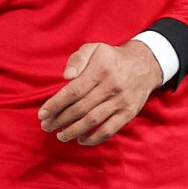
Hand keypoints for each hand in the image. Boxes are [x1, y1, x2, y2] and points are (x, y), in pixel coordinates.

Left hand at [39, 40, 161, 145]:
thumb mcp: (94, 48)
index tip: (42, 114)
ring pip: (93, 121)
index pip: (74, 90)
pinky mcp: (128, 113)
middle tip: (46, 126)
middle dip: (60, 120)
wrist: (145, 65)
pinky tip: (81, 140)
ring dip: (73, 131)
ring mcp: (121, 101)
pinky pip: (109, 130)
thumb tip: (66, 77)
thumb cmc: (111, 58)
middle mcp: (111, 86)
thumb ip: (78, 59)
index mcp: (100, 69)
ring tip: (60, 135)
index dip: (56, 104)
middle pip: (80, 108)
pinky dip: (94, 138)